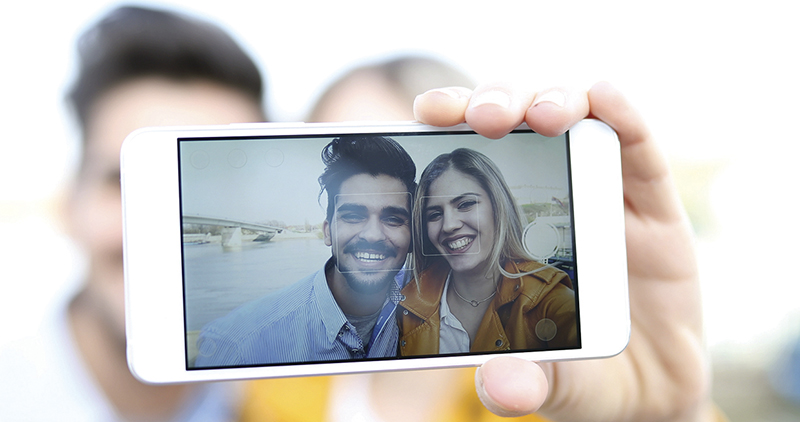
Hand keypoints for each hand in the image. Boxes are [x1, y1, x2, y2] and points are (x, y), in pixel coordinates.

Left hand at [414, 82, 716, 421]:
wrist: (653, 392)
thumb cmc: (584, 375)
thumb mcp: (549, 383)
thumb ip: (524, 382)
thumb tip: (499, 386)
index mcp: (509, 231)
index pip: (475, 163)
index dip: (453, 127)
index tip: (426, 115)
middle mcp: (552, 202)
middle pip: (521, 127)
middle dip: (498, 105)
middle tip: (482, 119)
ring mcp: (604, 199)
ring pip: (577, 123)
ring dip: (554, 102)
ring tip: (541, 115)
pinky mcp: (654, 208)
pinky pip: (641, 151)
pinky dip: (624, 117)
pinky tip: (605, 99)